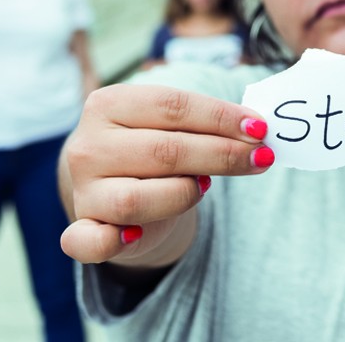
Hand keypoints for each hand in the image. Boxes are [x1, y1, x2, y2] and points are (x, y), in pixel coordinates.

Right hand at [59, 83, 272, 266]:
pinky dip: (111, 241)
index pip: (172, 106)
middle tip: (261, 157)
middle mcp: (88, 145)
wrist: (117, 185)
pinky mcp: (83, 228)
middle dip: (222, 155)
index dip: (221, 117)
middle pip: (165, 151)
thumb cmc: (155, 147)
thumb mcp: (174, 126)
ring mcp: (83, 189)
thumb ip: (207, 124)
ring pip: (138, 199)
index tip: (260, 129)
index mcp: (109, 103)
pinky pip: (89, 241)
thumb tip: (257, 132)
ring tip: (204, 186)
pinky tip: (134, 235)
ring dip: (183, 194)